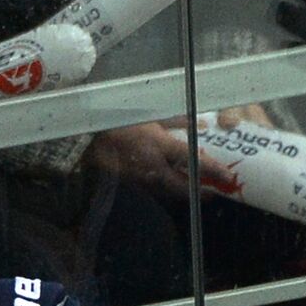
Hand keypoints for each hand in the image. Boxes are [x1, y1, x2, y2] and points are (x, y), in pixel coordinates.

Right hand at [87, 121, 236, 196]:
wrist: (78, 131)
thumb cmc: (115, 117)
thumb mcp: (147, 113)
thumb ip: (175, 119)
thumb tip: (198, 123)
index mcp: (157, 146)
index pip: (193, 161)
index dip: (212, 170)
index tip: (227, 176)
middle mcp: (149, 167)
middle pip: (182, 187)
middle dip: (200, 192)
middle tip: (214, 192)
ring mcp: (136, 178)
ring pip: (167, 191)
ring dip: (182, 192)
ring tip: (196, 190)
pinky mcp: (125, 183)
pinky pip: (150, 189)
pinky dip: (163, 188)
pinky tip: (167, 184)